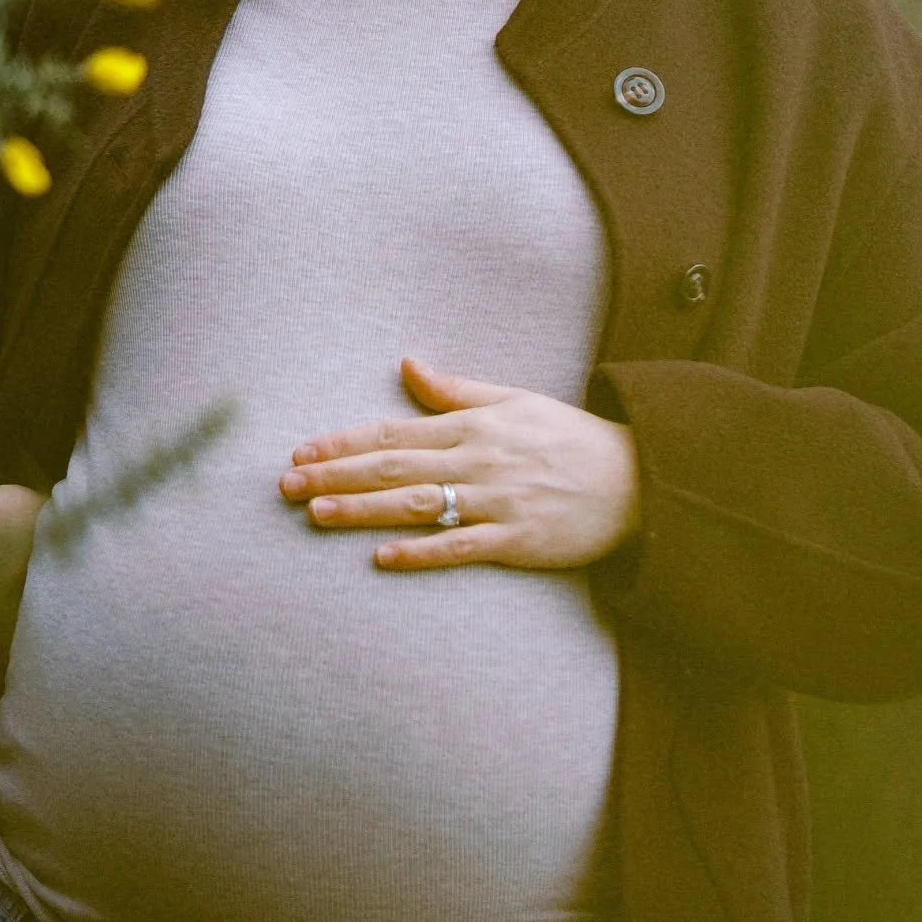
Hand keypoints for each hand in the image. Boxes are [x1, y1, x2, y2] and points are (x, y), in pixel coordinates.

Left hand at [279, 356, 639, 570]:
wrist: (635, 480)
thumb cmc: (569, 438)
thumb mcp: (514, 400)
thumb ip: (455, 390)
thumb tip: (408, 365)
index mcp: (473, 426)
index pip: (394, 434)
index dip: (344, 442)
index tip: (301, 450)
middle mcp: (478, 461)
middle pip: (393, 469)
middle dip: (336, 475)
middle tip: (286, 484)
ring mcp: (496, 502)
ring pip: (417, 506)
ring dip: (363, 510)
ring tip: (316, 512)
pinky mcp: (517, 541)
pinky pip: (460, 548)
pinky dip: (421, 552)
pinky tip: (382, 557)